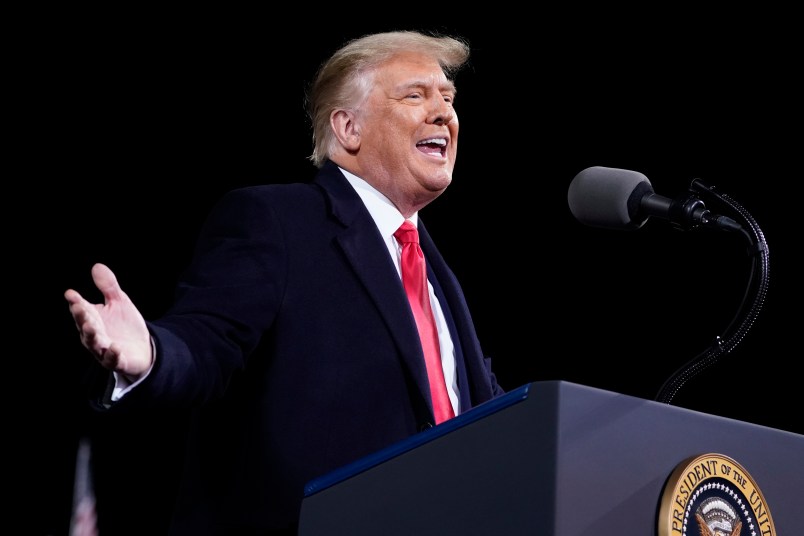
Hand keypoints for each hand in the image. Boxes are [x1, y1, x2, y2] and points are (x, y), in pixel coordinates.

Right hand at [64, 263, 152, 377]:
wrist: (143, 348)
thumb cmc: (125, 325)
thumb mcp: (119, 302)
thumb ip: (108, 287)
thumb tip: (97, 266)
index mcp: (92, 319)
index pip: (82, 310)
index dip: (76, 302)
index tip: (71, 294)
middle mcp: (95, 335)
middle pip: (85, 326)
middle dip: (81, 317)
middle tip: (79, 307)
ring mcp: (104, 349)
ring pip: (94, 344)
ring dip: (91, 336)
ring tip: (91, 326)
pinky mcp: (117, 361)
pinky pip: (112, 359)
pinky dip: (112, 354)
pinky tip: (115, 347)